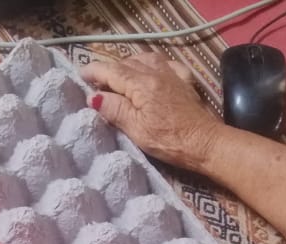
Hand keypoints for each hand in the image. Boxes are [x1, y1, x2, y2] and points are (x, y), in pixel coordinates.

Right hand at [80, 53, 222, 168]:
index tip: (80, 76)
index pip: (111, 70)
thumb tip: (94, 97)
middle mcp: (156, 72)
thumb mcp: (137, 130)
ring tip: (120, 78)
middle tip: (97, 84)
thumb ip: (115, 110)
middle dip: (109, 70)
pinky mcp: (184, 81)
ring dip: (129, 64)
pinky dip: (152, 65)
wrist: (205, 144)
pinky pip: (165, 64)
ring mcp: (172, 74)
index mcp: (141, 84)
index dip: (93, 71)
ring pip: (145, 58)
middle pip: (126, 63)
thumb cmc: (170, 141)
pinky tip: (150, 74)